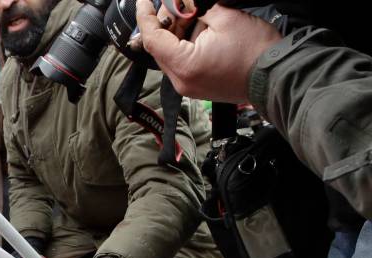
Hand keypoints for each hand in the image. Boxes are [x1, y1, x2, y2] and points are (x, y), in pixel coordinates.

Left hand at [135, 0, 281, 102]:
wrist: (277, 76)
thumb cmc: (256, 51)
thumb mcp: (225, 18)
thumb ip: (198, 9)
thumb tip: (185, 3)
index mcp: (184, 65)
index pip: (152, 39)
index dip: (145, 17)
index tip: (143, 2)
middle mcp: (181, 81)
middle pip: (160, 46)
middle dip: (166, 22)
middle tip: (178, 3)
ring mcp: (188, 86)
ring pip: (171, 53)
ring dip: (178, 31)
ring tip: (194, 13)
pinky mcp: (198, 86)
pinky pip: (183, 61)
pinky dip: (186, 43)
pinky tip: (200, 28)